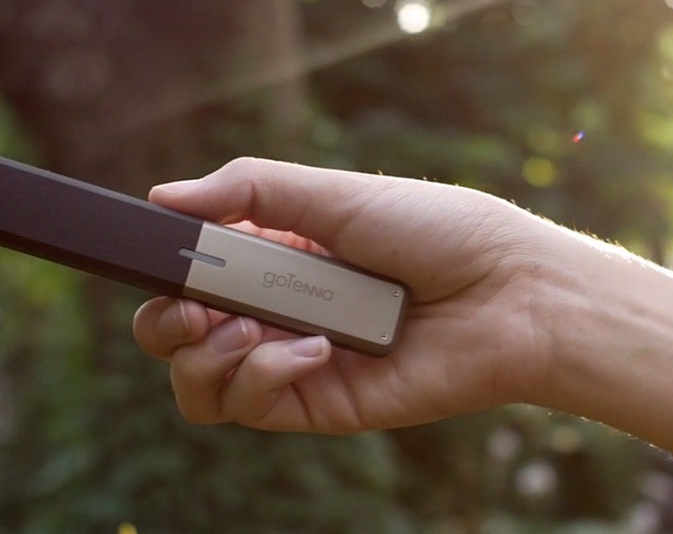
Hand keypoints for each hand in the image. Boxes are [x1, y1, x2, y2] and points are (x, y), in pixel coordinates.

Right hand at [133, 158, 560, 432]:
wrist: (510, 293)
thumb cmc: (435, 231)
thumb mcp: (336, 194)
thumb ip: (250, 190)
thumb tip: (163, 195)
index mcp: (273, 256)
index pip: (189, 273)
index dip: (164, 275)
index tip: (162, 265)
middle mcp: (274, 311)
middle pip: (177, 336)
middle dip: (167, 325)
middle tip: (197, 309)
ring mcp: (293, 361)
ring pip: (200, 386)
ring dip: (208, 356)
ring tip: (254, 329)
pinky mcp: (318, 404)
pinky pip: (253, 404)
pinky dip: (265, 374)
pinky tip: (314, 348)